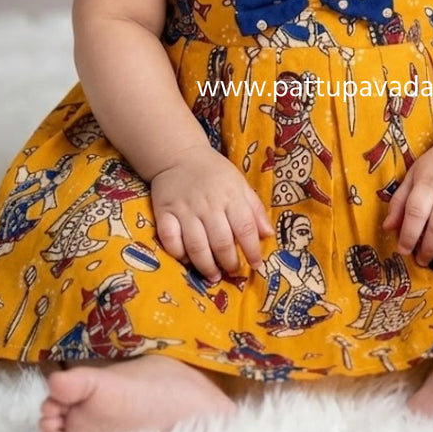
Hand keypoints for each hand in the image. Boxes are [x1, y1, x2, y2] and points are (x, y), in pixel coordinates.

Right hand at [150, 144, 273, 280]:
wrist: (179, 155)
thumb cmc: (215, 173)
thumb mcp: (240, 184)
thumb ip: (255, 209)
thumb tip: (268, 235)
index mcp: (231, 195)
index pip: (245, 228)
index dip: (252, 250)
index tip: (257, 265)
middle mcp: (208, 204)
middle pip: (221, 242)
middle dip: (230, 263)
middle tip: (233, 272)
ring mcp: (185, 209)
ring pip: (196, 246)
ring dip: (206, 266)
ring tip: (214, 276)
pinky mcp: (164, 212)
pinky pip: (170, 239)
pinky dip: (179, 254)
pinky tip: (187, 260)